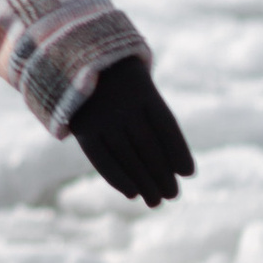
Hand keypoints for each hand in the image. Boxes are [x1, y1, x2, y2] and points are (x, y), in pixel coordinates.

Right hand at [69, 57, 194, 206]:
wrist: (74, 61)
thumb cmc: (118, 81)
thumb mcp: (138, 87)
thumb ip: (154, 121)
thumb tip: (177, 168)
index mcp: (142, 90)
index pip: (166, 126)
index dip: (179, 152)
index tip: (188, 174)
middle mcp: (122, 104)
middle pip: (149, 147)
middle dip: (163, 175)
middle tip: (172, 195)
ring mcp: (101, 117)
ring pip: (128, 157)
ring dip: (145, 183)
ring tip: (155, 202)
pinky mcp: (83, 128)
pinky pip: (103, 159)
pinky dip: (118, 179)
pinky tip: (132, 193)